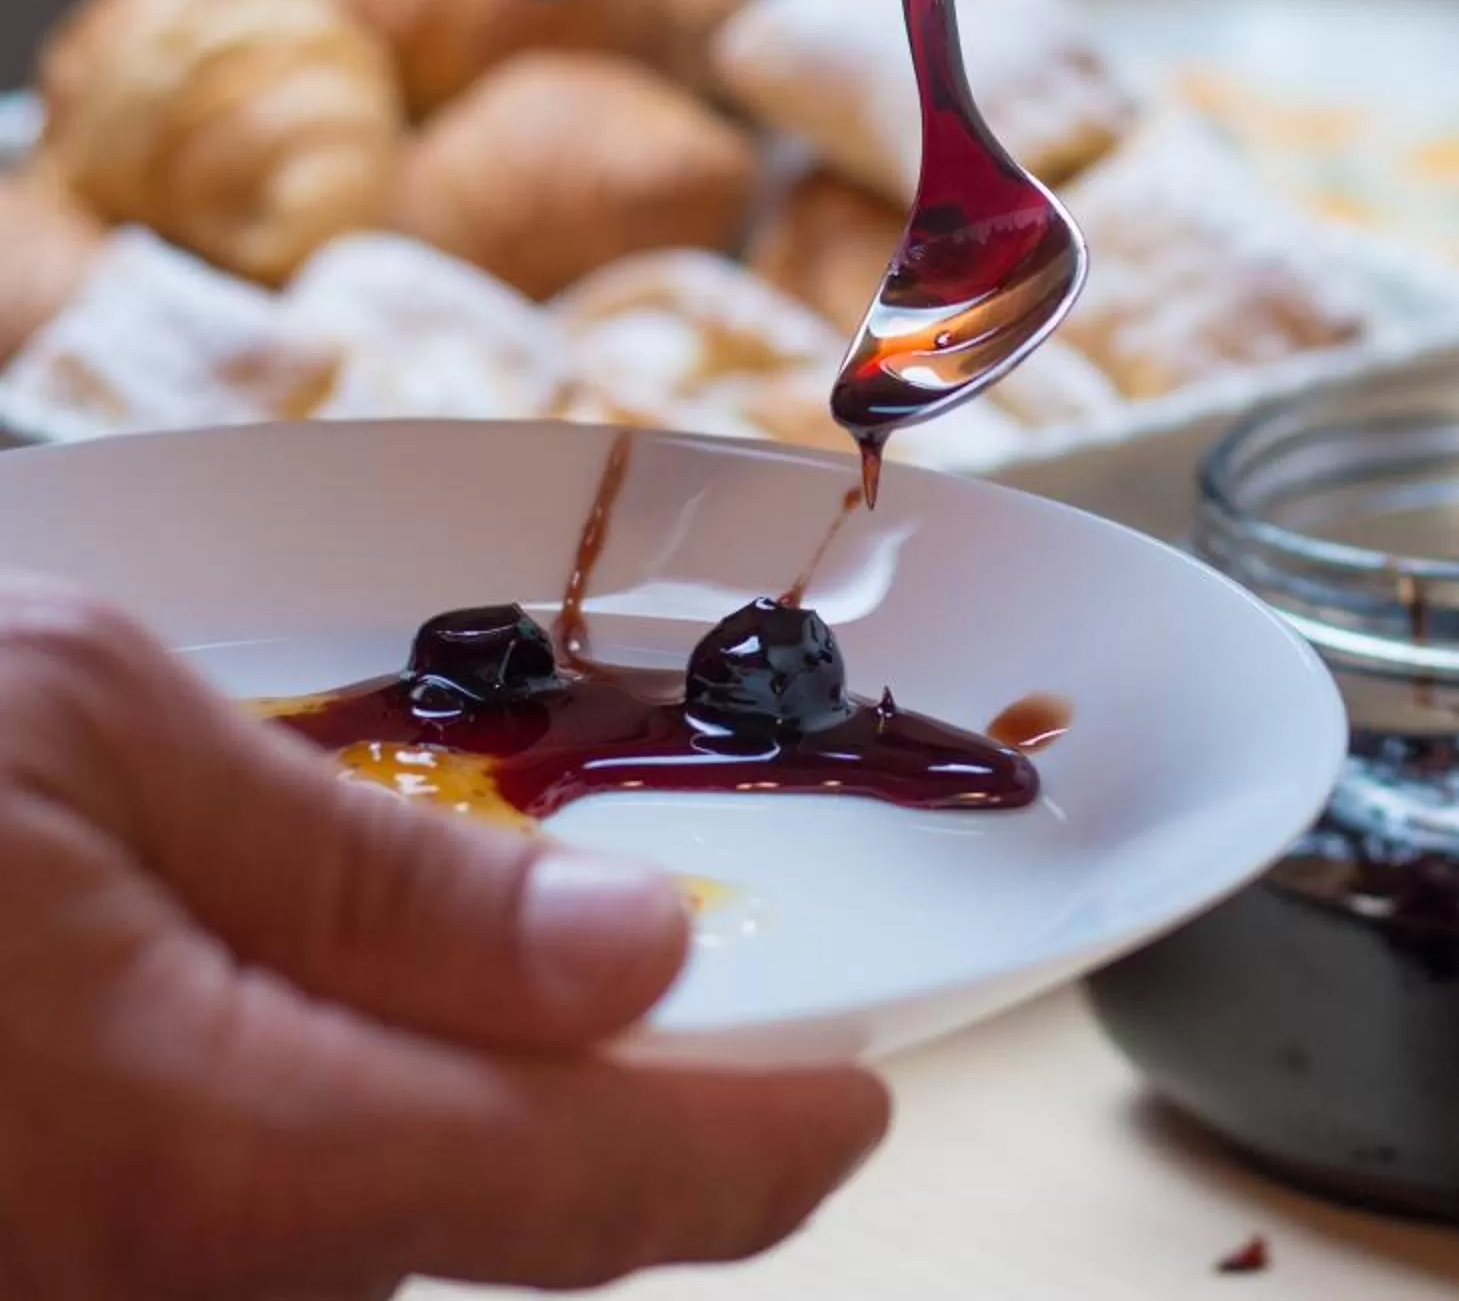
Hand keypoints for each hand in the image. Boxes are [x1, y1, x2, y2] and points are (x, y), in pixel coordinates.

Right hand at [0, 577, 888, 1297]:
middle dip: (592, 1100)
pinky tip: (259, 992)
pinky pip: (211, 1225)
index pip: (582, 1186)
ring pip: (341, 1228)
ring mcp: (67, 1281)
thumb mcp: (96, 729)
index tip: (858, 1101)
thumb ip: (377, 871)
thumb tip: (631, 955)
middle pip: (478, 1213)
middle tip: (660, 965)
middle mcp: (146, 1273)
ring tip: (460, 942)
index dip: (753, 1151)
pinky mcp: (25, 1256)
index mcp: (212, 1140)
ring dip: (428, 1104)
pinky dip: (291, 1117)